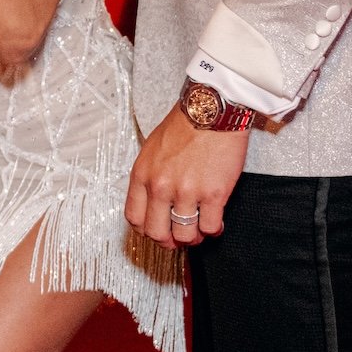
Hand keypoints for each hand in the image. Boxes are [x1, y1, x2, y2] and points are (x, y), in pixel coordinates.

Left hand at [126, 104, 248, 247]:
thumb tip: (152, 203)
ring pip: (185, 236)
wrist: (211, 110)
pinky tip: (216, 221)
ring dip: (193, 238)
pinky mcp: (213, 195)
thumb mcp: (151, 150)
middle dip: (169, 241)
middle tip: (179, 236)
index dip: (147, 230)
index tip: (157, 229)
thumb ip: (148, 177)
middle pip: (157, 234)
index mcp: (142, 175)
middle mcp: (161, 186)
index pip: (135, 218)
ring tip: (199, 229)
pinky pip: (210, 228)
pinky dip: (213, 230)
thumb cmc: (184, 125)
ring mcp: (187, 192)